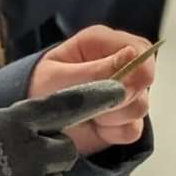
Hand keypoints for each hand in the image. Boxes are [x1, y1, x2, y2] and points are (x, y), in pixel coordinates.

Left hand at [30, 25, 156, 155]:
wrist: (31, 120)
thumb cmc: (40, 87)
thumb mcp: (59, 77)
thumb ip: (96, 70)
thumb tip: (132, 54)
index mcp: (102, 42)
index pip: (141, 50)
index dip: (133, 71)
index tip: (112, 88)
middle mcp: (119, 62)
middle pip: (144, 80)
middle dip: (117, 98)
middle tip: (88, 101)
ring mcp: (125, 90)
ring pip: (141, 107)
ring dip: (111, 117)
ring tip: (86, 112)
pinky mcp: (125, 117)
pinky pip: (134, 129)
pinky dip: (112, 133)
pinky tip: (94, 125)